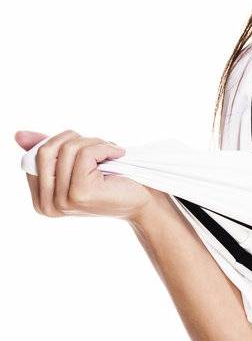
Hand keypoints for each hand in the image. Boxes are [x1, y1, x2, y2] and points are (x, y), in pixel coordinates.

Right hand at [15, 129, 155, 221]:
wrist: (144, 200)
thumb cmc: (112, 180)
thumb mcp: (76, 164)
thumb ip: (48, 151)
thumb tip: (18, 135)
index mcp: (41, 200)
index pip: (36, 156)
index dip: (62, 143)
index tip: (87, 149)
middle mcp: (47, 205)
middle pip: (46, 150)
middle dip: (76, 139)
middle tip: (101, 145)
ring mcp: (62, 201)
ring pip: (68, 149)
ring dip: (95, 142)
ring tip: (112, 152)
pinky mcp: (80, 193)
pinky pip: (86, 153)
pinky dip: (105, 147)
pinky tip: (118, 155)